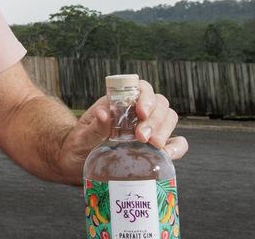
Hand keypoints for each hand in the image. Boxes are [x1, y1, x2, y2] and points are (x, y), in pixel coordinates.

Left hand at [58, 80, 188, 181]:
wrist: (77, 165)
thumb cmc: (78, 146)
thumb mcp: (81, 137)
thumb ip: (93, 127)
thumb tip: (103, 113)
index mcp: (120, 103)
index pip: (141, 88)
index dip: (145, 96)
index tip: (140, 111)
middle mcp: (137, 113)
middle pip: (160, 104)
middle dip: (155, 118)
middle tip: (142, 136)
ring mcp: (148, 129)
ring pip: (169, 119)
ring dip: (164, 130)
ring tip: (152, 144)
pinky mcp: (156, 148)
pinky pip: (176, 143)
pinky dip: (176, 147)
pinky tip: (167, 154)